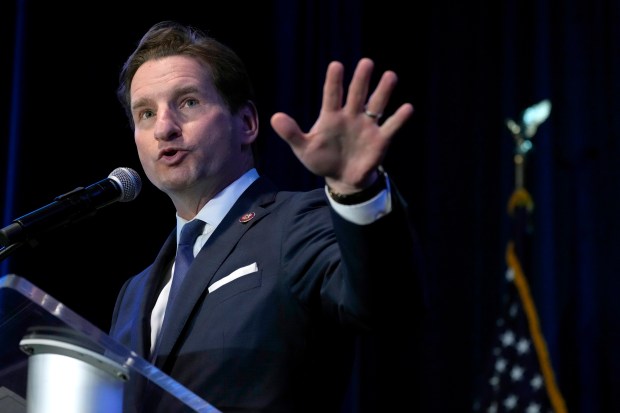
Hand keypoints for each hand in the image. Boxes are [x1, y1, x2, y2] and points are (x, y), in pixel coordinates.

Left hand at [270, 57, 413, 193]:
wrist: (341, 179)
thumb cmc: (321, 160)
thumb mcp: (303, 149)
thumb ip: (291, 133)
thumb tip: (274, 117)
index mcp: (331, 116)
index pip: (332, 95)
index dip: (334, 81)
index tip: (336, 66)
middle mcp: (351, 116)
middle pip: (357, 94)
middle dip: (362, 79)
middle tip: (366, 63)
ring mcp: (367, 126)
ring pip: (377, 104)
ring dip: (383, 91)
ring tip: (390, 76)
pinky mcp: (380, 139)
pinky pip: (391, 126)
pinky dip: (399, 118)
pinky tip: (407, 108)